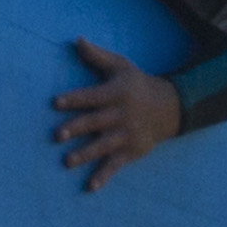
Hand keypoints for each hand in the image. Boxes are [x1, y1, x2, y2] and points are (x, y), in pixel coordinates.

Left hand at [55, 40, 184, 187]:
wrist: (170, 107)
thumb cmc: (137, 84)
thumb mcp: (121, 66)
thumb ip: (97, 57)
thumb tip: (76, 40)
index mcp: (116, 93)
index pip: (92, 96)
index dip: (74, 99)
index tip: (56, 103)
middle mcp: (121, 115)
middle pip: (96, 122)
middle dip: (77, 129)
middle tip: (57, 135)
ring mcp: (127, 135)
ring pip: (104, 146)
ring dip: (85, 154)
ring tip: (67, 161)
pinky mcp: (131, 151)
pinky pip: (116, 165)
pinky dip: (104, 176)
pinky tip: (90, 187)